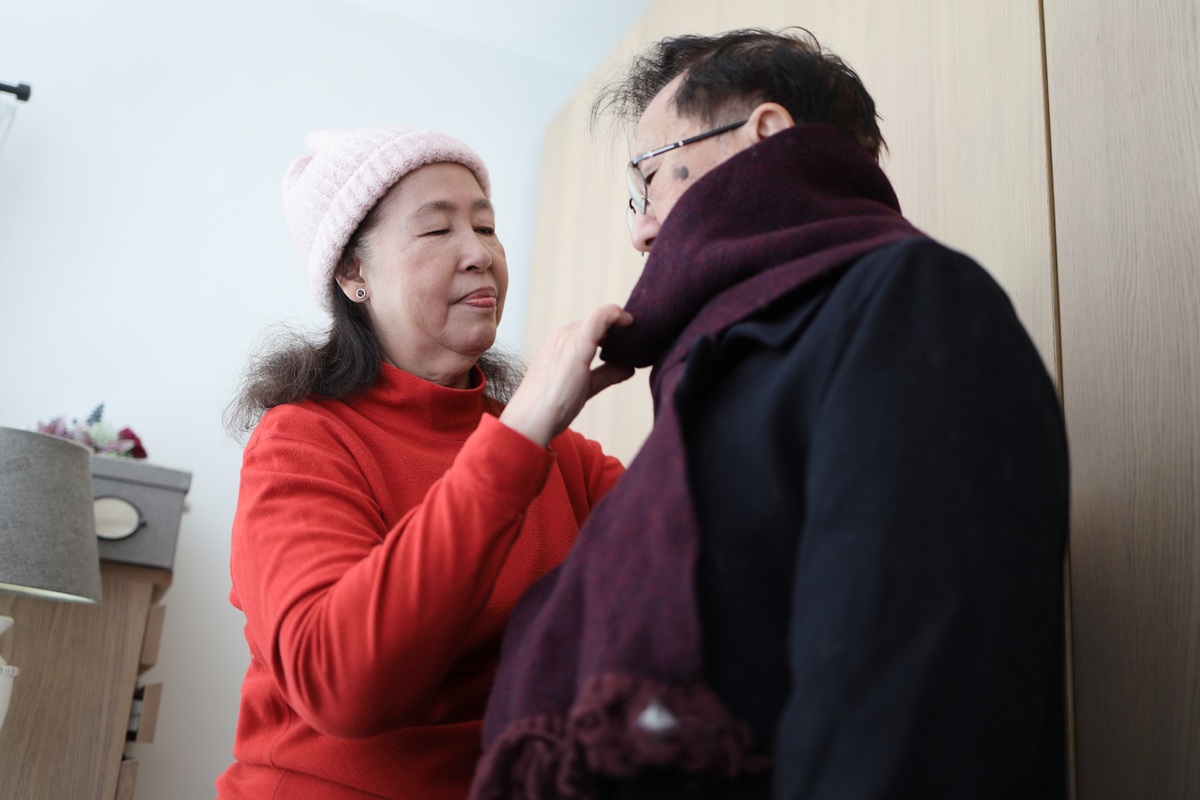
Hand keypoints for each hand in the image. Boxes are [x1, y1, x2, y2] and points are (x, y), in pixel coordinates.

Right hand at [499, 304, 634, 445]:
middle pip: (598, 322)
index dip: (613, 332)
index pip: (591, 328)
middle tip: (642, 337)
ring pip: (602, 318)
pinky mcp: (578, 343)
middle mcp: (562, 335)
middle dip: (620, 328)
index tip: (632, 339)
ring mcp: (569, 337)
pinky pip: (601, 317)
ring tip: (640, 333)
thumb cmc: (552, 407)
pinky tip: (630, 322)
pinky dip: (617, 315)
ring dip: (622, 323)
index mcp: (559, 343)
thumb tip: (629, 367)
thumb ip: (606, 374)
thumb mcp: (586, 386)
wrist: (533, 418)